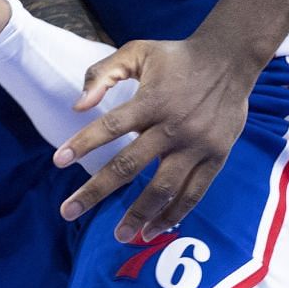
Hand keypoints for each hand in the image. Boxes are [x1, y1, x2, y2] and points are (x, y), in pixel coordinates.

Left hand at [54, 36, 255, 242]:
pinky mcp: (216, 157)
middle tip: (68, 210)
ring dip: (138, 214)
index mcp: (151, 101)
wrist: (230, 59)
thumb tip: (78, 106)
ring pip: (163, 189)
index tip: (58, 161)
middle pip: (129, 165)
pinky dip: (174, 214)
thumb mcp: (137, 52)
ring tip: (119, 235)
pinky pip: (194, 193)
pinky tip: (155, 229)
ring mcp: (195, 145)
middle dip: (96, 190)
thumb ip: (103, 73)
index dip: (84, 143)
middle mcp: (172, 127)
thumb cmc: (177, 56)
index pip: (111, 126)